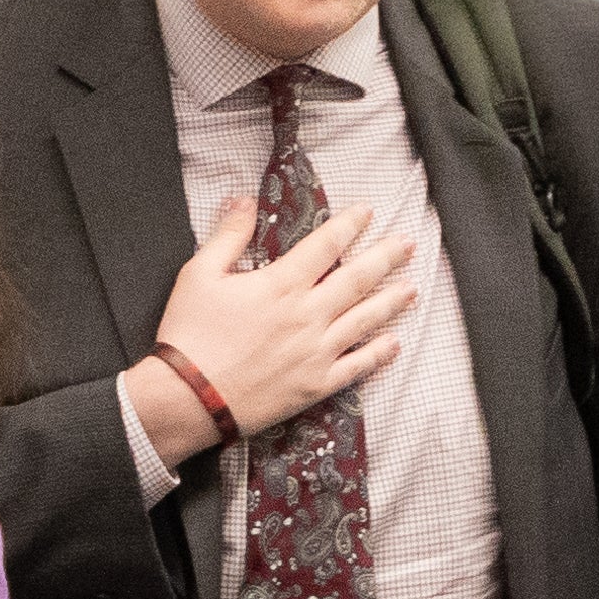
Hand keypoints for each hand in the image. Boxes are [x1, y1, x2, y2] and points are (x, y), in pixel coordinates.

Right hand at [145, 197, 414, 441]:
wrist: (187, 398)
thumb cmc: (189, 334)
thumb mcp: (199, 273)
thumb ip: (229, 235)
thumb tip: (245, 200)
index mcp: (281, 284)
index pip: (326, 245)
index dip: (350, 225)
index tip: (368, 212)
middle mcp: (307, 315)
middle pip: (358, 279)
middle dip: (386, 257)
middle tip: (407, 244)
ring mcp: (316, 352)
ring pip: (365, 320)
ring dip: (391, 302)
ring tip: (411, 288)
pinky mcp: (316, 385)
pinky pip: (357, 367)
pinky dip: (379, 354)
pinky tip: (394, 344)